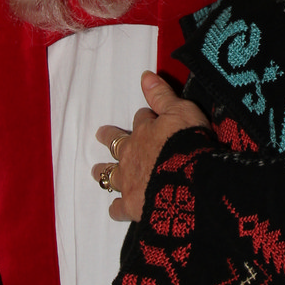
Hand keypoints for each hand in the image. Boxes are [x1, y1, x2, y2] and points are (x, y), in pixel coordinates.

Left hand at [93, 71, 209, 221]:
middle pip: (116, 145)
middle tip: (100, 135)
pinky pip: (119, 208)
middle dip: (109, 139)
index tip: (147, 118)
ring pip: (110, 175)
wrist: (187, 180)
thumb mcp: (180, 111)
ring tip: (97, 171)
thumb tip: (145, 75)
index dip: (145, 118)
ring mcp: (129, 181)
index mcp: (143, 132)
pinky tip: (116, 209)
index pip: (141, 120)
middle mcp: (131, 155)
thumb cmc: (186, 142)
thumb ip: (162, 95)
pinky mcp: (132, 205)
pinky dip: (117, 208)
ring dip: (104, 172)